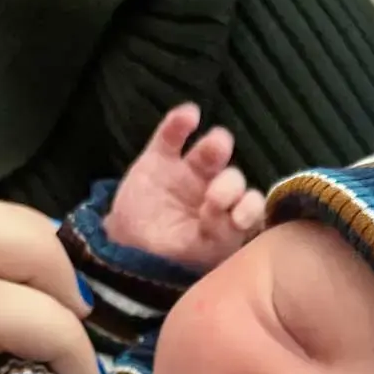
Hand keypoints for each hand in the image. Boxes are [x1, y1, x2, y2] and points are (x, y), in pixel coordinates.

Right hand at [105, 102, 265, 268]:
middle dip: (230, 185)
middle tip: (215, 197)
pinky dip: (180, 122)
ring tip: (216, 147)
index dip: (249, 208)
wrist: (124, 249)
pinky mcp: (160, 158)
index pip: (249, 208)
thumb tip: (234, 221)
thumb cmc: (167, 258)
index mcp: (226, 221)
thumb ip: (216, 238)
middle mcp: (214, 194)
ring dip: (216, 146)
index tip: (238, 216)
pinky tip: (190, 115)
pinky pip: (172, 135)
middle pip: (233, 180)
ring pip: (210, 153)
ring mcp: (189, 173)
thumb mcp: (194, 257)